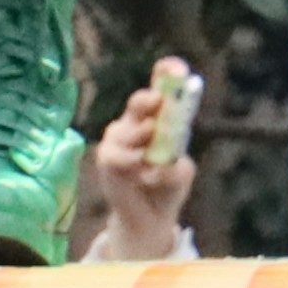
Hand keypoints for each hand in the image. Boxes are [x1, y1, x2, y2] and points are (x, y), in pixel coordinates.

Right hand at [78, 77, 197, 266]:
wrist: (150, 218)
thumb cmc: (167, 187)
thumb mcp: (181, 173)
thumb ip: (177, 165)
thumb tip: (167, 162)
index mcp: (158, 117)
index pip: (161, 86)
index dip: (167, 73)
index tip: (175, 68)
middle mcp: (137, 121)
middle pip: (140, 100)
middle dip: (148, 99)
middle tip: (157, 102)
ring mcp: (119, 138)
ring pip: (128, 128)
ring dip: (141, 139)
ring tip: (148, 157)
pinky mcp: (106, 158)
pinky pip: (117, 154)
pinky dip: (131, 161)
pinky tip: (139, 172)